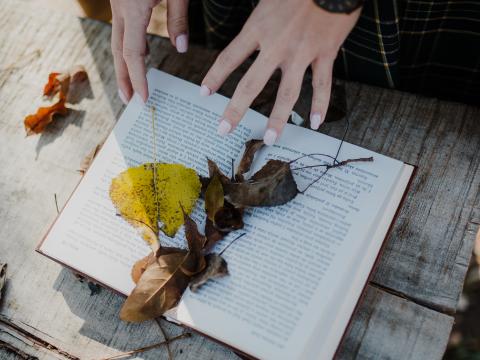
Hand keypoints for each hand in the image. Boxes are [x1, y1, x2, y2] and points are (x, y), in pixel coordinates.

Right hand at [111, 0, 189, 102]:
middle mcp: (120, 7)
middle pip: (118, 51)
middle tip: (128, 101)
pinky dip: (130, 44)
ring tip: (133, 83)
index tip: (143, 99)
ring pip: (118, 39)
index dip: (137, 79)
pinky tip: (144, 53)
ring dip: (124, 63)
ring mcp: (118, 2)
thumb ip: (178, 18)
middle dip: (123, 78)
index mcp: (133, 9)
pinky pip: (123, 26)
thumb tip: (182, 47)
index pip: (132, 54)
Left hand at [201, 0, 360, 144]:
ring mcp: (302, 52)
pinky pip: (322, 84)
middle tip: (223, 130)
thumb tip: (251, 31)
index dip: (215, 77)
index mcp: (259, 27)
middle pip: (251, 85)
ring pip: (287, 93)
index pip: (229, 58)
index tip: (204, 93)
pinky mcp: (325, 53)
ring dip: (278, 119)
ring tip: (270, 138)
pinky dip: (321, 104)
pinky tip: (316, 122)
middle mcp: (277, 45)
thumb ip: (258, 18)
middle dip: (235, 110)